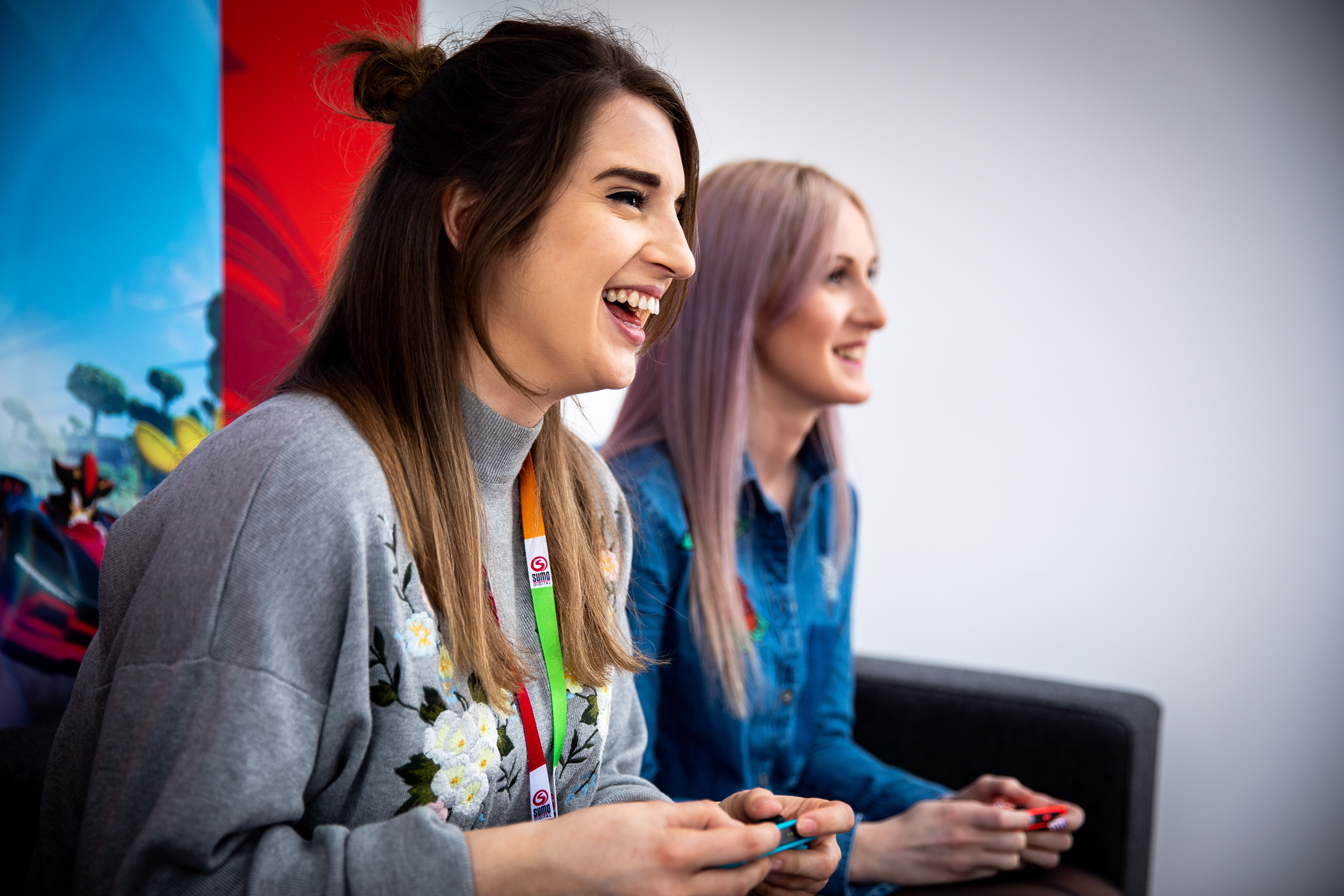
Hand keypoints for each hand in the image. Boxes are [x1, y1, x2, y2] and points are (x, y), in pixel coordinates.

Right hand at [465, 799, 780, 895]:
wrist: (553, 870)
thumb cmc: (598, 832)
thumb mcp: (649, 812)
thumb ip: (697, 817)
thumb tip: (735, 827)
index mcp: (673, 851)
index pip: (741, 847)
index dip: (767, 837)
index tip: (776, 828)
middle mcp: (675, 888)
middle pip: (741, 881)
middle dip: (762, 863)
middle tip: (770, 848)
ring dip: (742, 881)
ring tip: (745, 862)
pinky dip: (715, 894)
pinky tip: (712, 878)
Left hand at [718, 788, 853, 895]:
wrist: (732, 846)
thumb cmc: (744, 819)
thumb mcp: (744, 803)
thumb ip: (755, 800)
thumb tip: (770, 808)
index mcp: (820, 814)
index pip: (843, 816)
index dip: (828, 822)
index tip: (800, 825)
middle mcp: (825, 847)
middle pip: (826, 862)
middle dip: (794, 862)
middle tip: (768, 858)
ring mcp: (816, 874)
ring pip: (806, 884)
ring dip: (776, 876)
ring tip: (752, 863)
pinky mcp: (803, 892)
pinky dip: (769, 889)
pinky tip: (754, 876)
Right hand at [848, 798, 1030, 885]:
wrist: (885, 851)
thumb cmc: (912, 824)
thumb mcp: (939, 808)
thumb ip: (968, 809)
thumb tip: (998, 810)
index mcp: (958, 815)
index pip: (1004, 818)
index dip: (1022, 818)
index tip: (1026, 815)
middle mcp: (964, 839)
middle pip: (1013, 841)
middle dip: (1021, 835)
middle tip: (1018, 830)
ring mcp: (964, 861)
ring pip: (1009, 860)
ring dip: (1012, 852)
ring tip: (1003, 844)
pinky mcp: (961, 876)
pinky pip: (993, 872)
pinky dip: (997, 865)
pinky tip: (988, 857)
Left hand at [953, 774, 1084, 868]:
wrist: (957, 821)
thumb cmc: (974, 799)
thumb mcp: (985, 787)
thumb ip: (1004, 785)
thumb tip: (1027, 794)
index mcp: (1042, 807)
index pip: (1074, 815)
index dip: (1070, 819)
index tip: (1051, 821)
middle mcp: (1043, 829)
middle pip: (1066, 841)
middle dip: (1046, 838)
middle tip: (1023, 830)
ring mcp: (1034, 847)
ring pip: (1052, 858)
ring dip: (1034, 850)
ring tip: (1012, 839)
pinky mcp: (1022, 861)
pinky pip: (1033, 867)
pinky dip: (1023, 859)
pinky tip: (1004, 849)